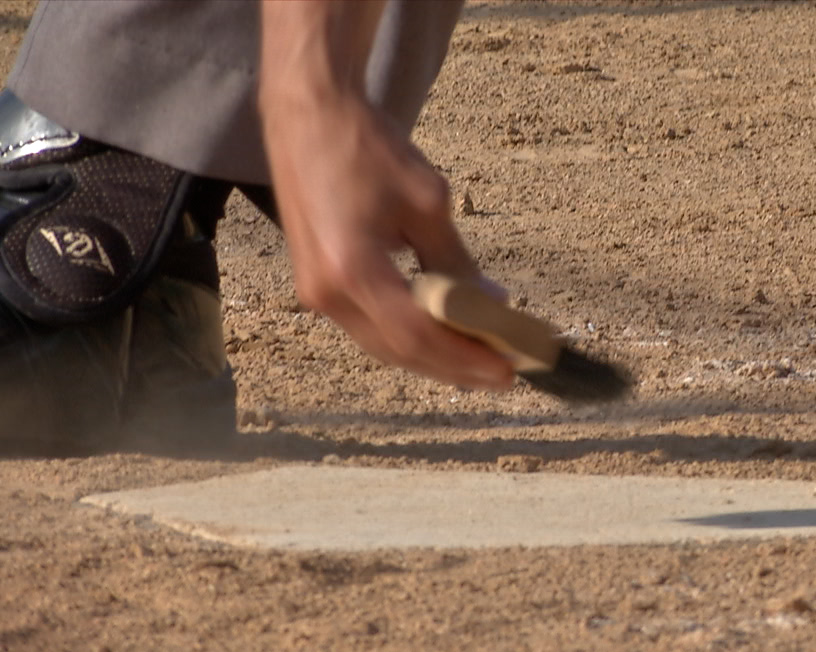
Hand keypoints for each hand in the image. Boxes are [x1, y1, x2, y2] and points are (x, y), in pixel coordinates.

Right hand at [259, 1, 512, 390]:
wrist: (307, 114)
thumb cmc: (364, 148)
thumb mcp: (426, 202)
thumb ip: (456, 261)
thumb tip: (491, 303)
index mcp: (353, 271)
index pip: (418, 335)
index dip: (465, 358)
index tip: (508, 369)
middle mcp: (327, 292)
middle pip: (399, 351)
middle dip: (453, 366)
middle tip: (502, 373)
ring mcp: (315, 292)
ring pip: (382, 344)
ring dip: (431, 356)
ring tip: (478, 361)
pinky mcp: (315, 283)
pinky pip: (367, 326)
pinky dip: (405, 335)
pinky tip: (439, 335)